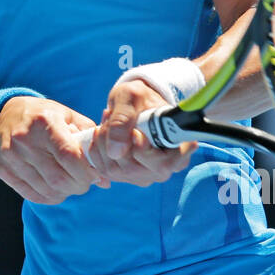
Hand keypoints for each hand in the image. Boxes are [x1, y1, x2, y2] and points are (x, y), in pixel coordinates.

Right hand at [0, 96, 106, 204]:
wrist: (6, 113)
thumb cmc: (45, 115)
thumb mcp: (69, 117)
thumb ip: (89, 142)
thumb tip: (105, 179)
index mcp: (44, 122)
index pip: (70, 156)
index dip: (87, 171)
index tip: (95, 174)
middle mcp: (24, 139)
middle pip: (59, 178)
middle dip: (79, 186)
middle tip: (85, 182)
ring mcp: (10, 156)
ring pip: (47, 190)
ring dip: (65, 193)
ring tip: (71, 183)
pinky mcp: (2, 169)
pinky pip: (32, 195)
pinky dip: (49, 197)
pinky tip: (55, 188)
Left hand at [79, 78, 196, 187]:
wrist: (135, 103)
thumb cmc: (139, 98)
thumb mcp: (131, 97)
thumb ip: (123, 120)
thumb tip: (115, 152)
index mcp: (178, 149)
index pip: (163, 164)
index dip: (144, 152)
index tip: (135, 133)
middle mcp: (164, 168)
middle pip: (133, 169)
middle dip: (114, 142)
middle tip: (111, 117)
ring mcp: (145, 175)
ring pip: (115, 170)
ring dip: (102, 144)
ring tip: (108, 120)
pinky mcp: (126, 177)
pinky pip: (104, 170)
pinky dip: (96, 150)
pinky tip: (101, 132)